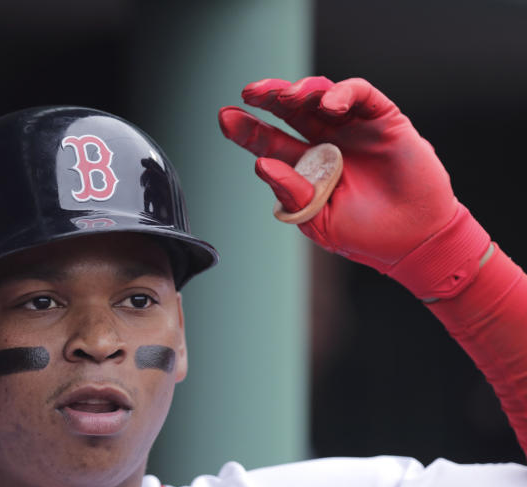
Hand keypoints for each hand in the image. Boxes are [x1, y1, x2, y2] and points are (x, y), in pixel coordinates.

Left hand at [218, 77, 488, 298]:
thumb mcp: (318, 219)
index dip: (247, 129)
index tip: (225, 118)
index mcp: (306, 165)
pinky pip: (360, 94)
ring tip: (287, 98)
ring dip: (301, 91)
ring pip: (321, 95)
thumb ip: (291, 193)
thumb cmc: (364, 234)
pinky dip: (342, 93)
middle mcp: (326, 141)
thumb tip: (261, 164)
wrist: (414, 241)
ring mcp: (354, 129)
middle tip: (250, 93)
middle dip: (269, 97)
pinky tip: (329, 105)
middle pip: (291, 110)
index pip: (270, 141)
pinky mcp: (384, 120)